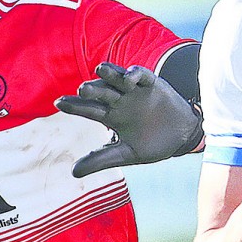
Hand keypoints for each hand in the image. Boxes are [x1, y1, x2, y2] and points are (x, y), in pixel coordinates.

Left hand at [55, 62, 203, 176]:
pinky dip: (134, 74)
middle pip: (101, 91)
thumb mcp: (126, 154)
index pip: (89, 108)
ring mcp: (135, 91)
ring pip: (117, 78)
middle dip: (92, 90)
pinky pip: (141, 75)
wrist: (182, 138)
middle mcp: (119, 101)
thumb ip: (100, 160)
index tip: (59, 103)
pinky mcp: (152, 84)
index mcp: (111, 116)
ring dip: (109, 73)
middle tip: (82, 90)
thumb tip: (73, 172)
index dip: (74, 105)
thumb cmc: (152, 144)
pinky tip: (128, 79)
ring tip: (100, 70)